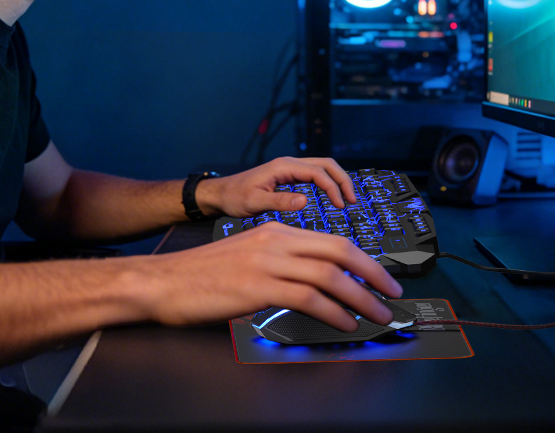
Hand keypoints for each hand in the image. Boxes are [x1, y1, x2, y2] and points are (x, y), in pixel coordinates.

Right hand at [131, 222, 401, 330]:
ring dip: (361, 297)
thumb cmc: (198, 276)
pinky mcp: (257, 286)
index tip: (380, 277)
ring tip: (376, 315)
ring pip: (330, 274)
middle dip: (373, 273)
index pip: (332, 239)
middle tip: (392, 294)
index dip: (364, 259)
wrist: (162, 281)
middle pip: (340, 250)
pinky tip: (345, 323)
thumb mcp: (246, 259)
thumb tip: (313, 289)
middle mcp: (275, 240)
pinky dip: (334, 311)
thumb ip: (279, 265)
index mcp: (274, 231)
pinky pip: (308, 296)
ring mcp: (267, 261)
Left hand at [196, 157, 356, 218]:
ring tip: (346, 199)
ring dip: (337, 180)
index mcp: (283, 167)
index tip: (341, 205)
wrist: (221, 194)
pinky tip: (331, 196)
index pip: (318, 172)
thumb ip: (280, 202)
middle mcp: (289, 163)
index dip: (333, 188)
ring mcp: (289, 168)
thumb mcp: (255, 203)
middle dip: (342, 180)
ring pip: (322, 167)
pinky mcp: (288, 175)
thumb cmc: (235, 198)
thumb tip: (305, 201)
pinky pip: (314, 174)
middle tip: (352, 201)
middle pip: (326, 164)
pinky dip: (327, 183)